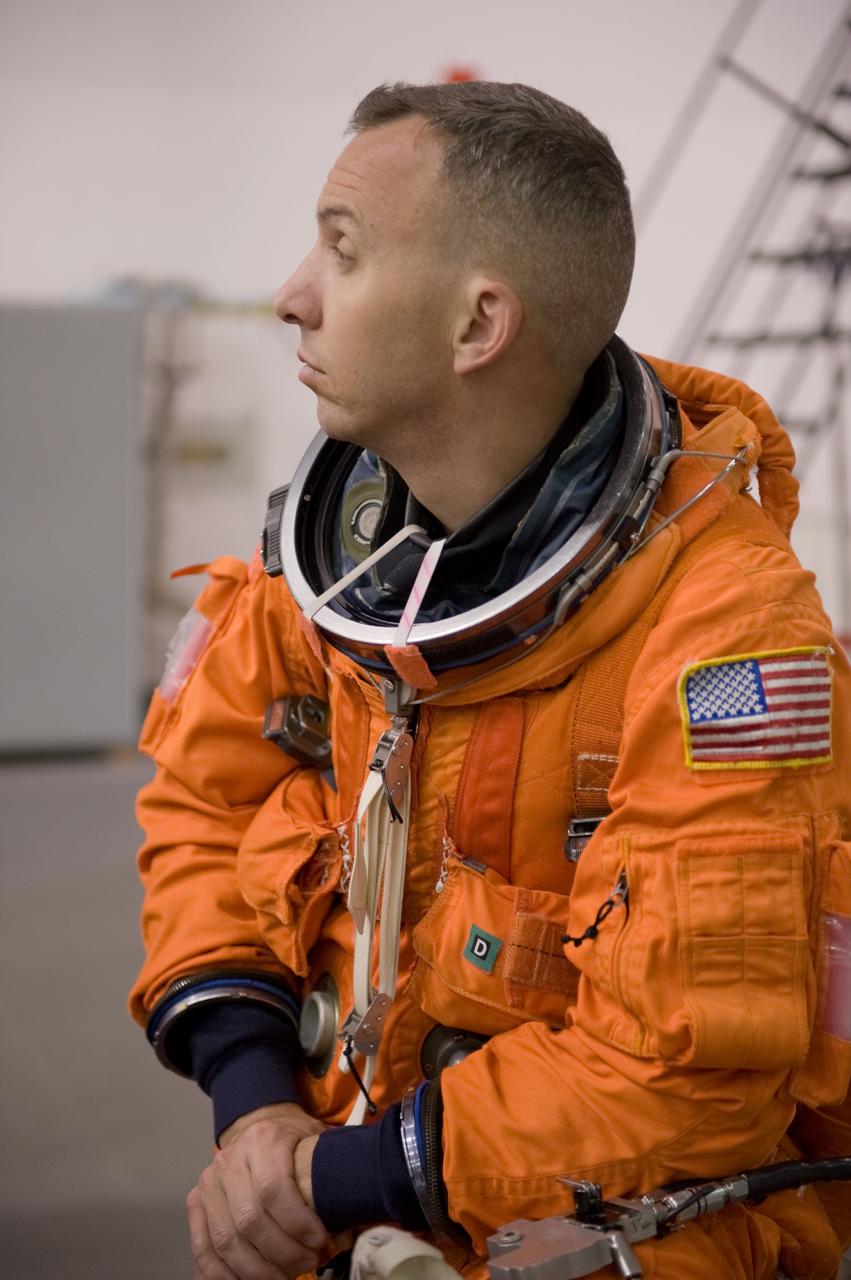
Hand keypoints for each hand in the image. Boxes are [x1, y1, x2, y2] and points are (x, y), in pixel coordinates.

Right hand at [186, 1102, 327, 1278]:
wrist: (259, 1127)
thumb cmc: (292, 1142)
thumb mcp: (316, 1145)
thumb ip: (329, 1183)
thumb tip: (342, 1235)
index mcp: (262, 1139)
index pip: (273, 1188)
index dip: (296, 1222)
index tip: (318, 1240)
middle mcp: (229, 1159)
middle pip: (249, 1219)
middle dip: (282, 1252)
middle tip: (307, 1262)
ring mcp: (209, 1183)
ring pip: (226, 1240)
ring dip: (257, 1270)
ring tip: (285, 1276)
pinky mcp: (196, 1202)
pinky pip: (203, 1249)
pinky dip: (225, 1274)